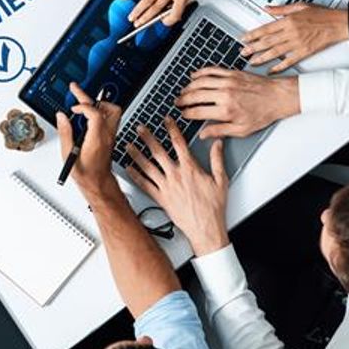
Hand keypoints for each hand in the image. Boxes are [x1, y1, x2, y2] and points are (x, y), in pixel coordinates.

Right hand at [56, 82, 122, 199]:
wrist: (98, 183)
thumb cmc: (85, 173)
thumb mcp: (68, 154)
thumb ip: (65, 133)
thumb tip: (61, 117)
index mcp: (97, 139)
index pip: (96, 113)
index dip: (84, 105)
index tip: (73, 108)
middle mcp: (107, 135)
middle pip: (109, 108)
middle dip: (90, 97)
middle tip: (76, 89)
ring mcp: (111, 135)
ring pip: (113, 111)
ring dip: (99, 104)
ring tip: (83, 103)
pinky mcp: (110, 137)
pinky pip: (109, 118)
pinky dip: (99, 112)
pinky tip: (87, 114)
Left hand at [124, 117, 228, 256]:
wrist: (205, 228)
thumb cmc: (213, 207)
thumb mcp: (221, 180)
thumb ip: (217, 159)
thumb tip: (217, 143)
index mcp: (190, 168)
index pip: (178, 142)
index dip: (171, 128)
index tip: (165, 120)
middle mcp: (175, 175)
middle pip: (158, 152)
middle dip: (147, 137)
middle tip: (139, 128)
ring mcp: (166, 187)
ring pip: (147, 167)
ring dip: (136, 155)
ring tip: (128, 145)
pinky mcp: (160, 199)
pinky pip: (145, 185)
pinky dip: (135, 176)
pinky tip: (128, 169)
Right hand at [176, 67, 299, 138]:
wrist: (278, 97)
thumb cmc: (262, 114)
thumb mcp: (242, 130)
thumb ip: (220, 131)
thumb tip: (204, 134)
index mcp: (226, 110)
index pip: (198, 111)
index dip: (187, 113)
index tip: (183, 114)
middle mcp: (225, 94)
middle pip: (196, 95)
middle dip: (183, 99)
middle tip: (177, 102)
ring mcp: (228, 81)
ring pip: (200, 81)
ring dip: (188, 86)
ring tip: (183, 91)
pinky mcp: (232, 73)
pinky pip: (211, 70)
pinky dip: (200, 72)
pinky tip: (194, 76)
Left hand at [241, 4, 348, 72]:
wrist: (338, 23)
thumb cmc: (322, 14)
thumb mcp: (300, 6)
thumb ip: (281, 9)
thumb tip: (266, 8)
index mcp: (288, 20)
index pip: (265, 28)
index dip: (252, 34)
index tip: (243, 38)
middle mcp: (291, 32)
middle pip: (267, 41)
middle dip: (253, 47)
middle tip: (242, 52)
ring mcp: (298, 43)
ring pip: (275, 52)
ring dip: (262, 57)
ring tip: (251, 61)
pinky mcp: (305, 52)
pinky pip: (289, 61)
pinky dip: (279, 66)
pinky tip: (271, 70)